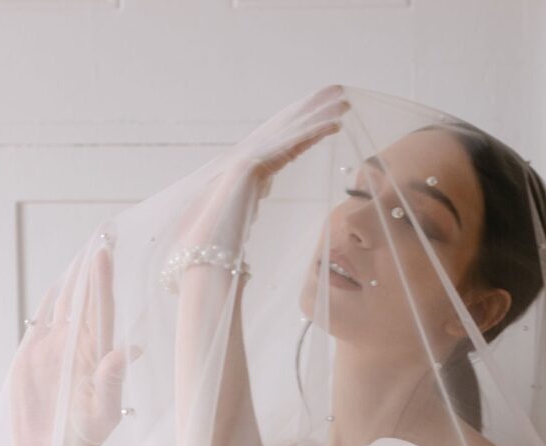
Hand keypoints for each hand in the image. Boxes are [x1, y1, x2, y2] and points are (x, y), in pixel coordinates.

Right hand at [9, 244, 142, 445]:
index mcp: (98, 356)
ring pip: (66, 307)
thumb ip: (112, 382)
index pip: (103, 311)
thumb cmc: (83, 439)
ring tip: (82, 252)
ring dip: (73, 281)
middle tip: (102, 235)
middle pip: (87, 301)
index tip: (105, 254)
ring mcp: (56, 349)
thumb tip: (128, 349)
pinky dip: (47, 304)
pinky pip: (41, 323)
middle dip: (93, 270)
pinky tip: (56, 286)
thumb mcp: (103, 414)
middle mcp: (80, 346)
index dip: (104, 282)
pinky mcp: (33, 356)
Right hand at [176, 84, 350, 251]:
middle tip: (337, 91)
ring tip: (344, 98)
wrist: (201, 254)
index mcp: (246, 175)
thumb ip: (246, 218)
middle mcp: (248, 161)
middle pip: (287, 128)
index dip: (302, 130)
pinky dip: (314, 132)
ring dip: (319, 112)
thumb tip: (247, 226)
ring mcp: (249, 160)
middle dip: (311, 107)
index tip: (323, 119)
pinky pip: (291, 145)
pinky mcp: (256, 165)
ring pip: (291, 131)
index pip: (281, 146)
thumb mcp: (235, 229)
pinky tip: (336, 123)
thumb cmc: (213, 251)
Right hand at [234, 83, 350, 191]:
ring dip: (327, 110)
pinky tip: (337, 125)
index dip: (305, 109)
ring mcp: (281, 137)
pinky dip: (322, 129)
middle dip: (319, 99)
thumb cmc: (237, 186)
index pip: (290, 120)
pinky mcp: (288, 146)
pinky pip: (309, 135)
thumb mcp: (252, 181)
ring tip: (346, 103)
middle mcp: (274, 132)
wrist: (234, 181)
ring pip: (309, 120)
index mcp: (265, 138)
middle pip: (301, 111)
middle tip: (338, 89)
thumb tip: (262, 190)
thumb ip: (261, 182)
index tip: (318, 102)